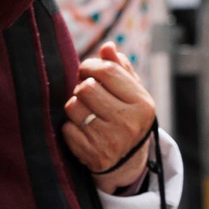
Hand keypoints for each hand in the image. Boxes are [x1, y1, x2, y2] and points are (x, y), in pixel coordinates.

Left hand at [61, 42, 158, 191]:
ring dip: (74, 106)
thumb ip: (121, 69)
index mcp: (142, 103)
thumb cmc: (127, 116)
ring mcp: (109, 139)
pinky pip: (66, 128)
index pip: (108, 72)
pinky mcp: (91, 153)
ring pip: (72, 106)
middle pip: (86, 87)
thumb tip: (107, 47)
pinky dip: (70, 126)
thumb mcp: (132, 93)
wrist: (127, 160)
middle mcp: (128, 121)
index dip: (90, 66)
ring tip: (86, 111)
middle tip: (87, 93)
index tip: (86, 69)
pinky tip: (83, 130)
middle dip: (82, 87)